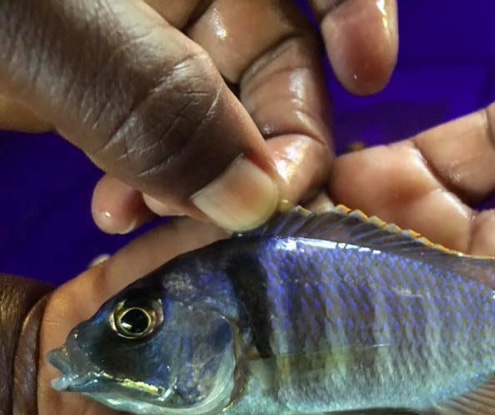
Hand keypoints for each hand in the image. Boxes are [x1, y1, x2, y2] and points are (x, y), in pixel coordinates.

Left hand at [0, 0, 397, 232]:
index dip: (353, 0)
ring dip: (213, 177)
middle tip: (246, 203)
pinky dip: (164, 190)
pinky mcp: (110, 99)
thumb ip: (141, 92)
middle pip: (278, 46)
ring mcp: (140, 43)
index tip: (367, 69)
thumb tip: (252, 193)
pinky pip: (174, 147)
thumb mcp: (31, 25)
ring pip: (229, 111)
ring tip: (150, 218)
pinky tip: (118, 217)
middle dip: (273, 128)